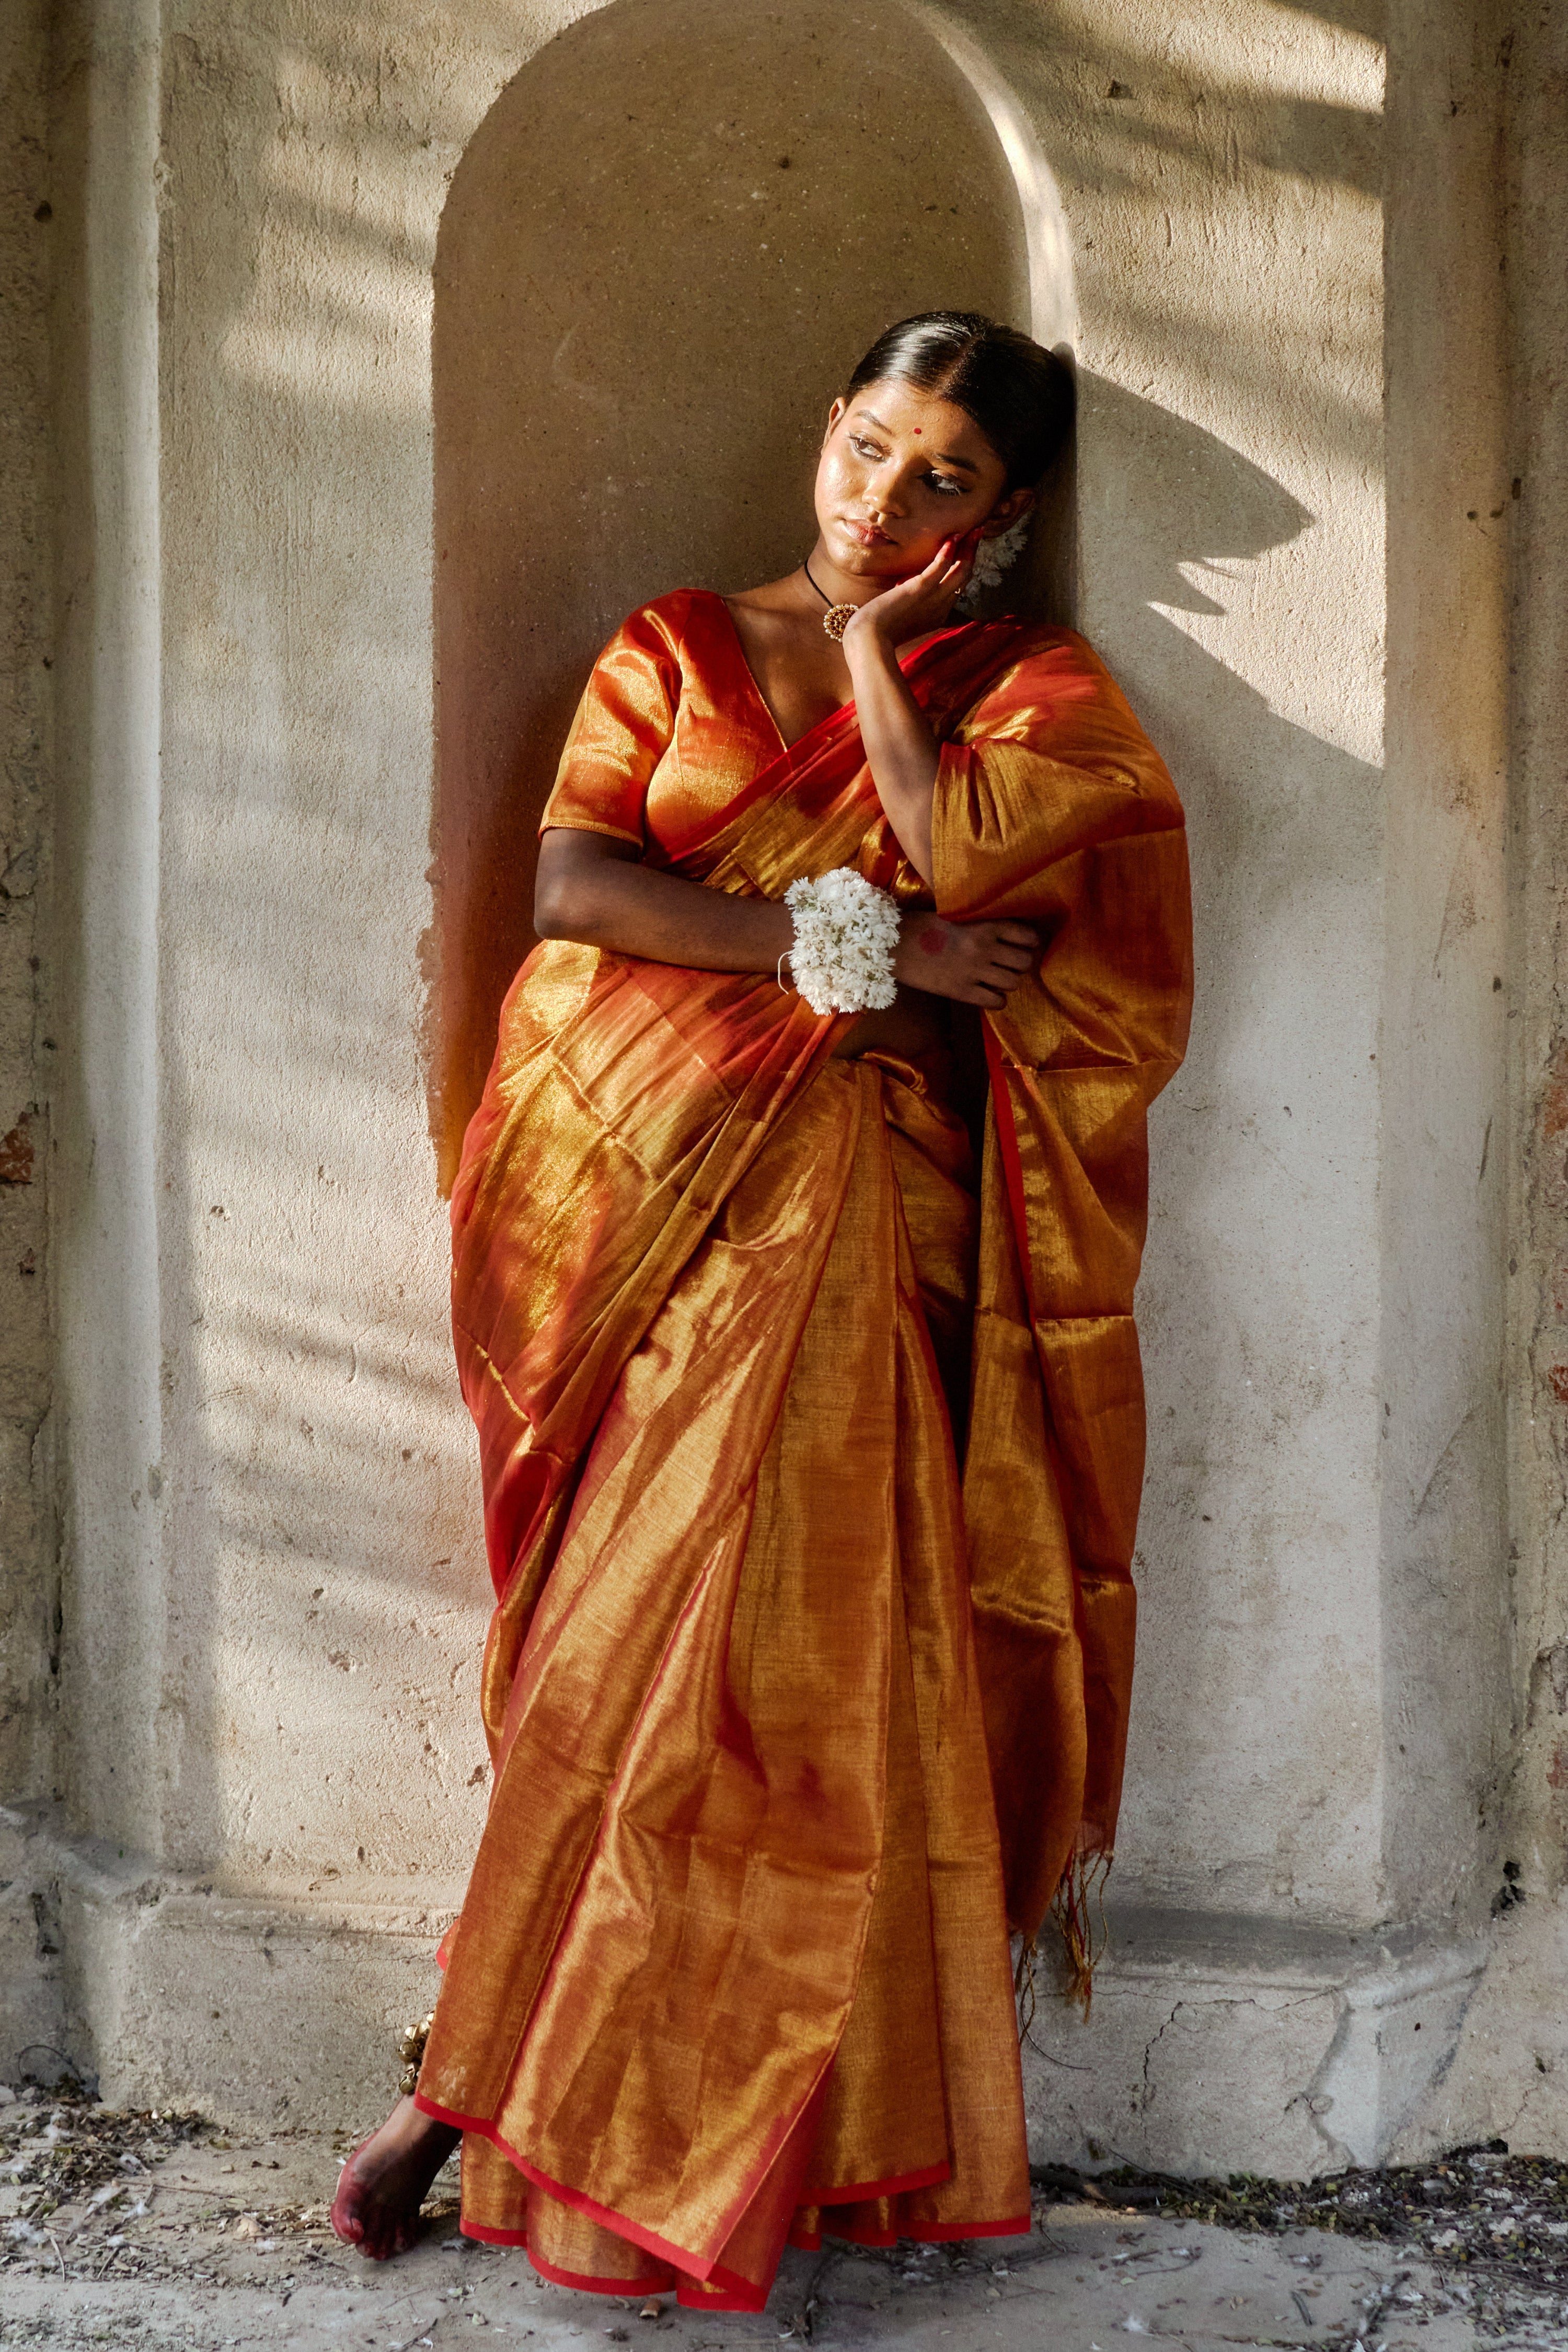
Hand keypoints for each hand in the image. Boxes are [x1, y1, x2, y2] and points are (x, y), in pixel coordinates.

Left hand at [841, 531, 981, 652]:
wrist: (869, 641)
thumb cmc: (876, 631)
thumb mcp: (897, 616)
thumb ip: (905, 602)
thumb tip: (901, 587)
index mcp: (937, 615)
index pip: (955, 588)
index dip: (962, 567)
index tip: (964, 550)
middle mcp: (941, 607)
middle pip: (964, 577)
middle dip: (972, 553)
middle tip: (977, 533)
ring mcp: (934, 599)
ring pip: (961, 571)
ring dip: (969, 548)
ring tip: (974, 529)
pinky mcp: (921, 589)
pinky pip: (942, 567)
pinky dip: (949, 551)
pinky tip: (953, 537)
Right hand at [893, 911, 1036, 1008]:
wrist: (892, 946)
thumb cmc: (920, 925)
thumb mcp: (955, 914)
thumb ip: (980, 922)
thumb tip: (1003, 930)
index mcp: (983, 925)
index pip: (1026, 935)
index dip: (1030, 941)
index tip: (1026, 943)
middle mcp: (984, 949)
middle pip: (1024, 961)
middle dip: (1020, 962)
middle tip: (1011, 962)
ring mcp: (974, 972)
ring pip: (1013, 982)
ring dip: (1009, 980)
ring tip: (998, 977)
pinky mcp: (962, 992)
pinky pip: (996, 1002)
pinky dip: (997, 999)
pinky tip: (988, 992)